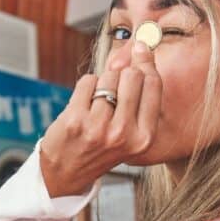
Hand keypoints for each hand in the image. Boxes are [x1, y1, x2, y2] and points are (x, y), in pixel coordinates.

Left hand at [40, 40, 162, 197]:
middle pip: (132, 75)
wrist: (67, 172)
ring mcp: (98, 128)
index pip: (152, 84)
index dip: (146, 61)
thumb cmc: (101, 146)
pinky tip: (82, 105)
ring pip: (108, 77)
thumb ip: (139, 96)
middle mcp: (123, 134)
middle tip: (113, 89)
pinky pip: (87, 81)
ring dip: (102, 83)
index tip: (140, 48)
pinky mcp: (75, 120)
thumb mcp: (130, 132)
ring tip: (96, 104)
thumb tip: (141, 49)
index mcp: (144, 137)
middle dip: (122, 74)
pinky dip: (85, 87)